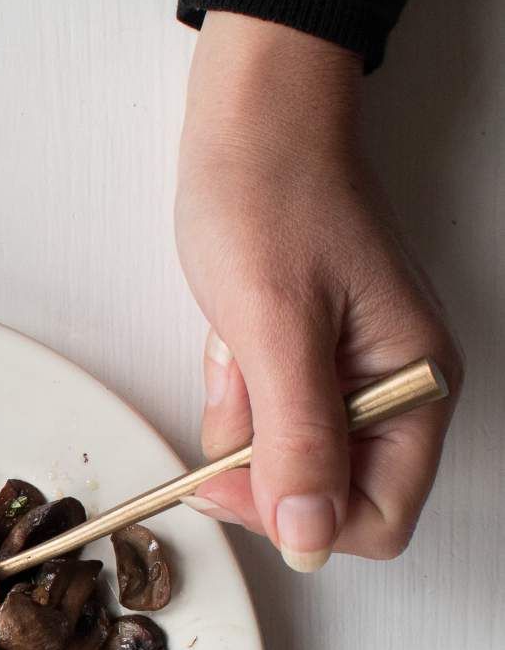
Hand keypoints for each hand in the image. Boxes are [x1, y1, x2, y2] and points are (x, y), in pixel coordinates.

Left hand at [175, 12, 462, 567]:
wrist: (252, 115)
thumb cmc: (272, 194)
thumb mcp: (276, 328)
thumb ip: (297, 440)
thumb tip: (309, 534)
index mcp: (417, 385)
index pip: (377, 518)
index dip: (302, 515)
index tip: (239, 475)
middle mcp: (397, 387)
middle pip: (326, 493)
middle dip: (263, 457)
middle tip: (237, 388)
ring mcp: (354, 372)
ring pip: (286, 455)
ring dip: (243, 416)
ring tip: (235, 343)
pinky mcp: (313, 355)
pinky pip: (267, 411)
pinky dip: (238, 386)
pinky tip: (232, 335)